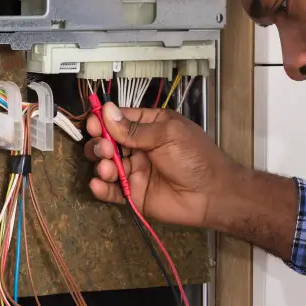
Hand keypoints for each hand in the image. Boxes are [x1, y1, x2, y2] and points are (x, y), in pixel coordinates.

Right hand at [83, 103, 241, 228]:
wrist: (212, 194)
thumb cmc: (195, 158)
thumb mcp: (167, 135)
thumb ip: (135, 128)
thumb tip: (107, 111)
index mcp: (150, 127)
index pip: (119, 120)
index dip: (104, 121)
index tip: (93, 124)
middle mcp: (139, 148)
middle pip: (108, 142)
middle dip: (100, 144)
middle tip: (104, 149)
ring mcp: (136, 171)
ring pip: (107, 166)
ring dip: (102, 165)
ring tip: (107, 168)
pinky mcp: (134, 194)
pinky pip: (112, 190)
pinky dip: (101, 188)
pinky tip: (99, 184)